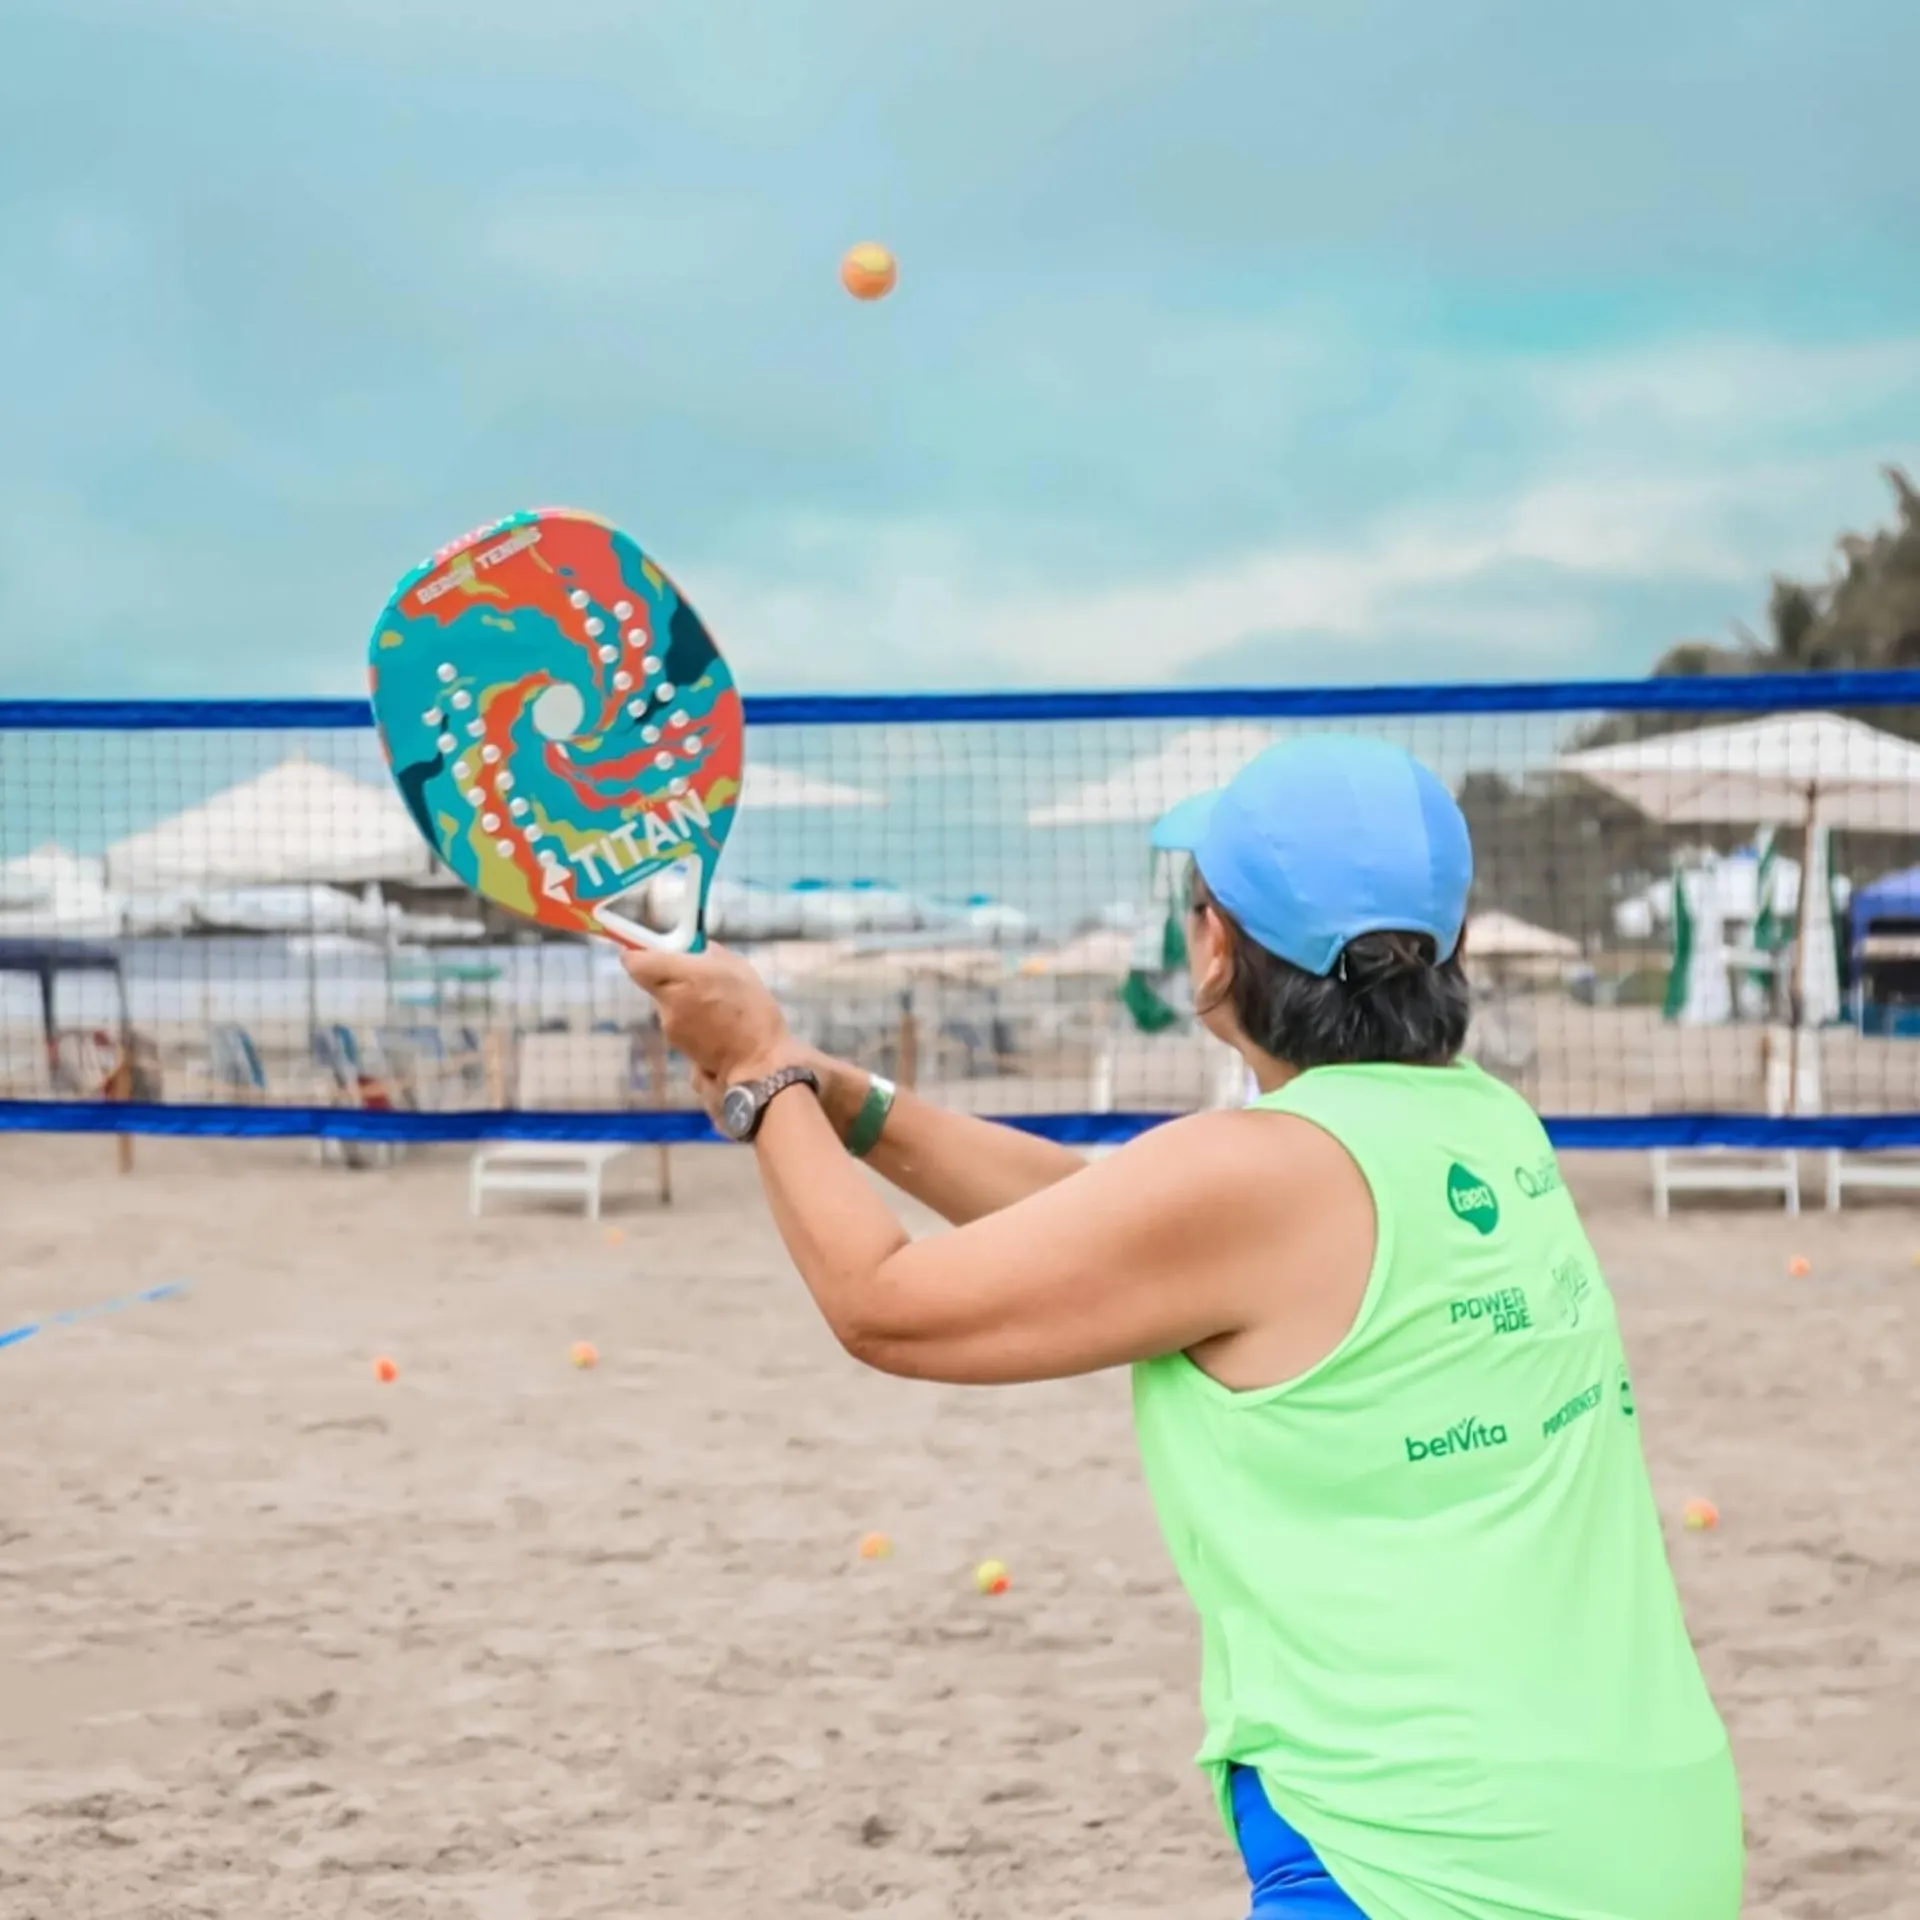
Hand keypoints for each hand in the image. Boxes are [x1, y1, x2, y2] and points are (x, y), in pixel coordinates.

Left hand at [618, 941, 797, 1084]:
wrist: (757, 1062)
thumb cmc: (753, 1011)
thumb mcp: (740, 970)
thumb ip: (713, 955)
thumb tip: (702, 949)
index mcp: (684, 976)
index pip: (635, 962)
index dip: (637, 954)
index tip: (651, 951)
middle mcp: (669, 1000)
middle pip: (650, 981)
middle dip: (666, 976)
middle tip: (693, 977)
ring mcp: (669, 1025)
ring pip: (664, 1002)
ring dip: (680, 999)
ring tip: (712, 1006)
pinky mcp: (673, 1043)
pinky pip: (674, 1022)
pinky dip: (688, 1019)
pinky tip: (713, 1024)